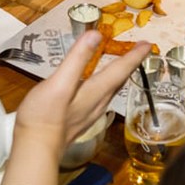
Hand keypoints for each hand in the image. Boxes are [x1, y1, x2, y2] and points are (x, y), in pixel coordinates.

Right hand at [2, 31, 151, 184]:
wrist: (36, 149)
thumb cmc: (45, 116)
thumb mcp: (60, 82)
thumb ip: (77, 59)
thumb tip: (95, 35)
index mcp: (95, 91)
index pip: (120, 70)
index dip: (134, 56)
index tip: (147, 44)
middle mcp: (97, 103)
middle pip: (120, 81)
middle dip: (131, 64)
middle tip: (140, 51)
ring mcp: (89, 113)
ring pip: (111, 91)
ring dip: (120, 76)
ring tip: (123, 66)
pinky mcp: (80, 120)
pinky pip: (101, 98)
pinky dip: (106, 86)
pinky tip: (98, 87)